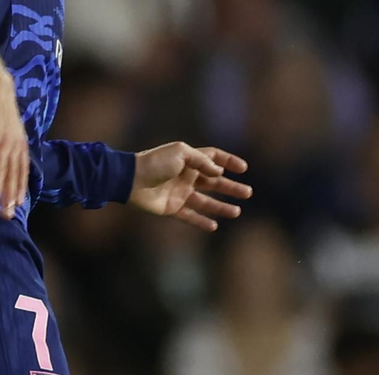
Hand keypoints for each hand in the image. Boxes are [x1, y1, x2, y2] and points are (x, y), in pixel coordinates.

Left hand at [129, 142, 251, 231]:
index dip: (228, 162)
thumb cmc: (154, 163)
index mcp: (187, 160)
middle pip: (213, 182)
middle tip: (248, 193)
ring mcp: (179, 193)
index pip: (212, 158)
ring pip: (205, 201)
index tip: (243, 168)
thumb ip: (202, 162)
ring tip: (237, 212)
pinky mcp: (171, 208)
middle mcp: (185, 176)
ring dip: (221, 207)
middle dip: (231, 187)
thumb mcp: (181, 153)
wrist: (130, 180)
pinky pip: (190, 216)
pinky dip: (202, 222)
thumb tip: (219, 173)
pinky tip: (214, 226)